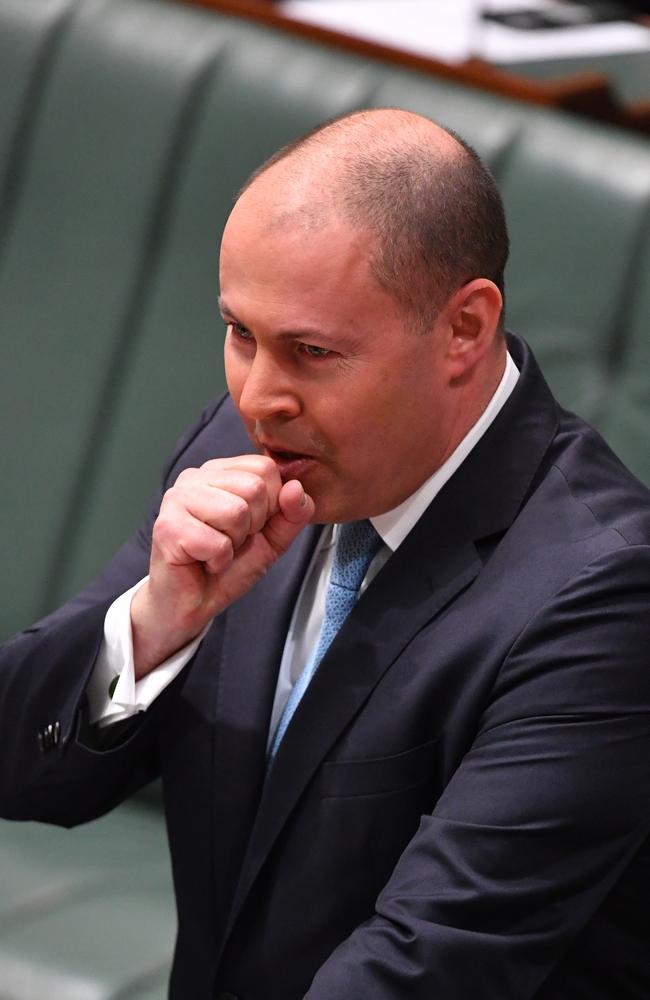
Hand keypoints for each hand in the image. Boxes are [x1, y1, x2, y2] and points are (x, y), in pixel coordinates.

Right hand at [130, 455, 313, 677]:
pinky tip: (204, 561)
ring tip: (217, 550)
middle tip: (231, 541)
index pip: (265, 468)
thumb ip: (292, 513)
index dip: (271, 504)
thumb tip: (296, 488)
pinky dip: (218, 560)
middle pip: (254, 488)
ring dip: (234, 543)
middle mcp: (195, 477)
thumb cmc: (227, 566)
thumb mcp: (273, 538)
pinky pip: (216, 542)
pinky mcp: (167, 526)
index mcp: (220, 471)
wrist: (193, 603)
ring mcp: (177, 498)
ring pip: (235, 512)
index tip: (250, 526)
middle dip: (252, 525)